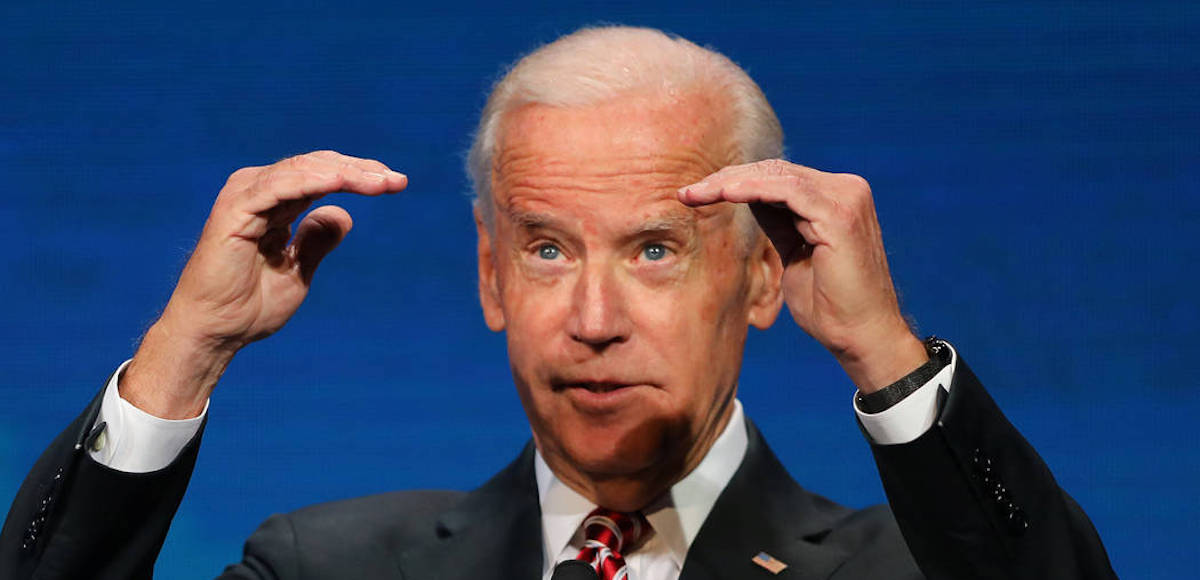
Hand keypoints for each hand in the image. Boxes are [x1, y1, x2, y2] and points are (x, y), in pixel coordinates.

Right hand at [122, 151, 407, 417]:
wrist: (216, 332)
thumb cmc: (249, 306)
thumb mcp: (299, 270)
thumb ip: (317, 240)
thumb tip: (344, 214)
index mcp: (275, 202)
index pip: (323, 175)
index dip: (360, 175)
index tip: (397, 183)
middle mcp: (259, 191)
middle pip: (318, 166)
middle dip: (361, 170)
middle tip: (397, 181)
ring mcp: (245, 197)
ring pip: (303, 171)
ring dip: (344, 173)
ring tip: (379, 182)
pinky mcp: (235, 210)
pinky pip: (279, 187)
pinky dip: (311, 180)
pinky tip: (341, 181)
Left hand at [678, 159, 924, 391]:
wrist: (861, 337)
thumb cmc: (830, 306)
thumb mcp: (795, 254)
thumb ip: (779, 223)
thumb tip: (747, 196)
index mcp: (837, 198)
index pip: (779, 177)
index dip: (735, 182)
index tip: (696, 195)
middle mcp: (847, 190)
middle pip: (775, 172)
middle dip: (726, 179)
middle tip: (687, 193)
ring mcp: (846, 199)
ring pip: (778, 176)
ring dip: (731, 183)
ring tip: (696, 194)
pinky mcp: (840, 214)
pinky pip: (787, 191)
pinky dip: (753, 189)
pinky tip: (724, 194)